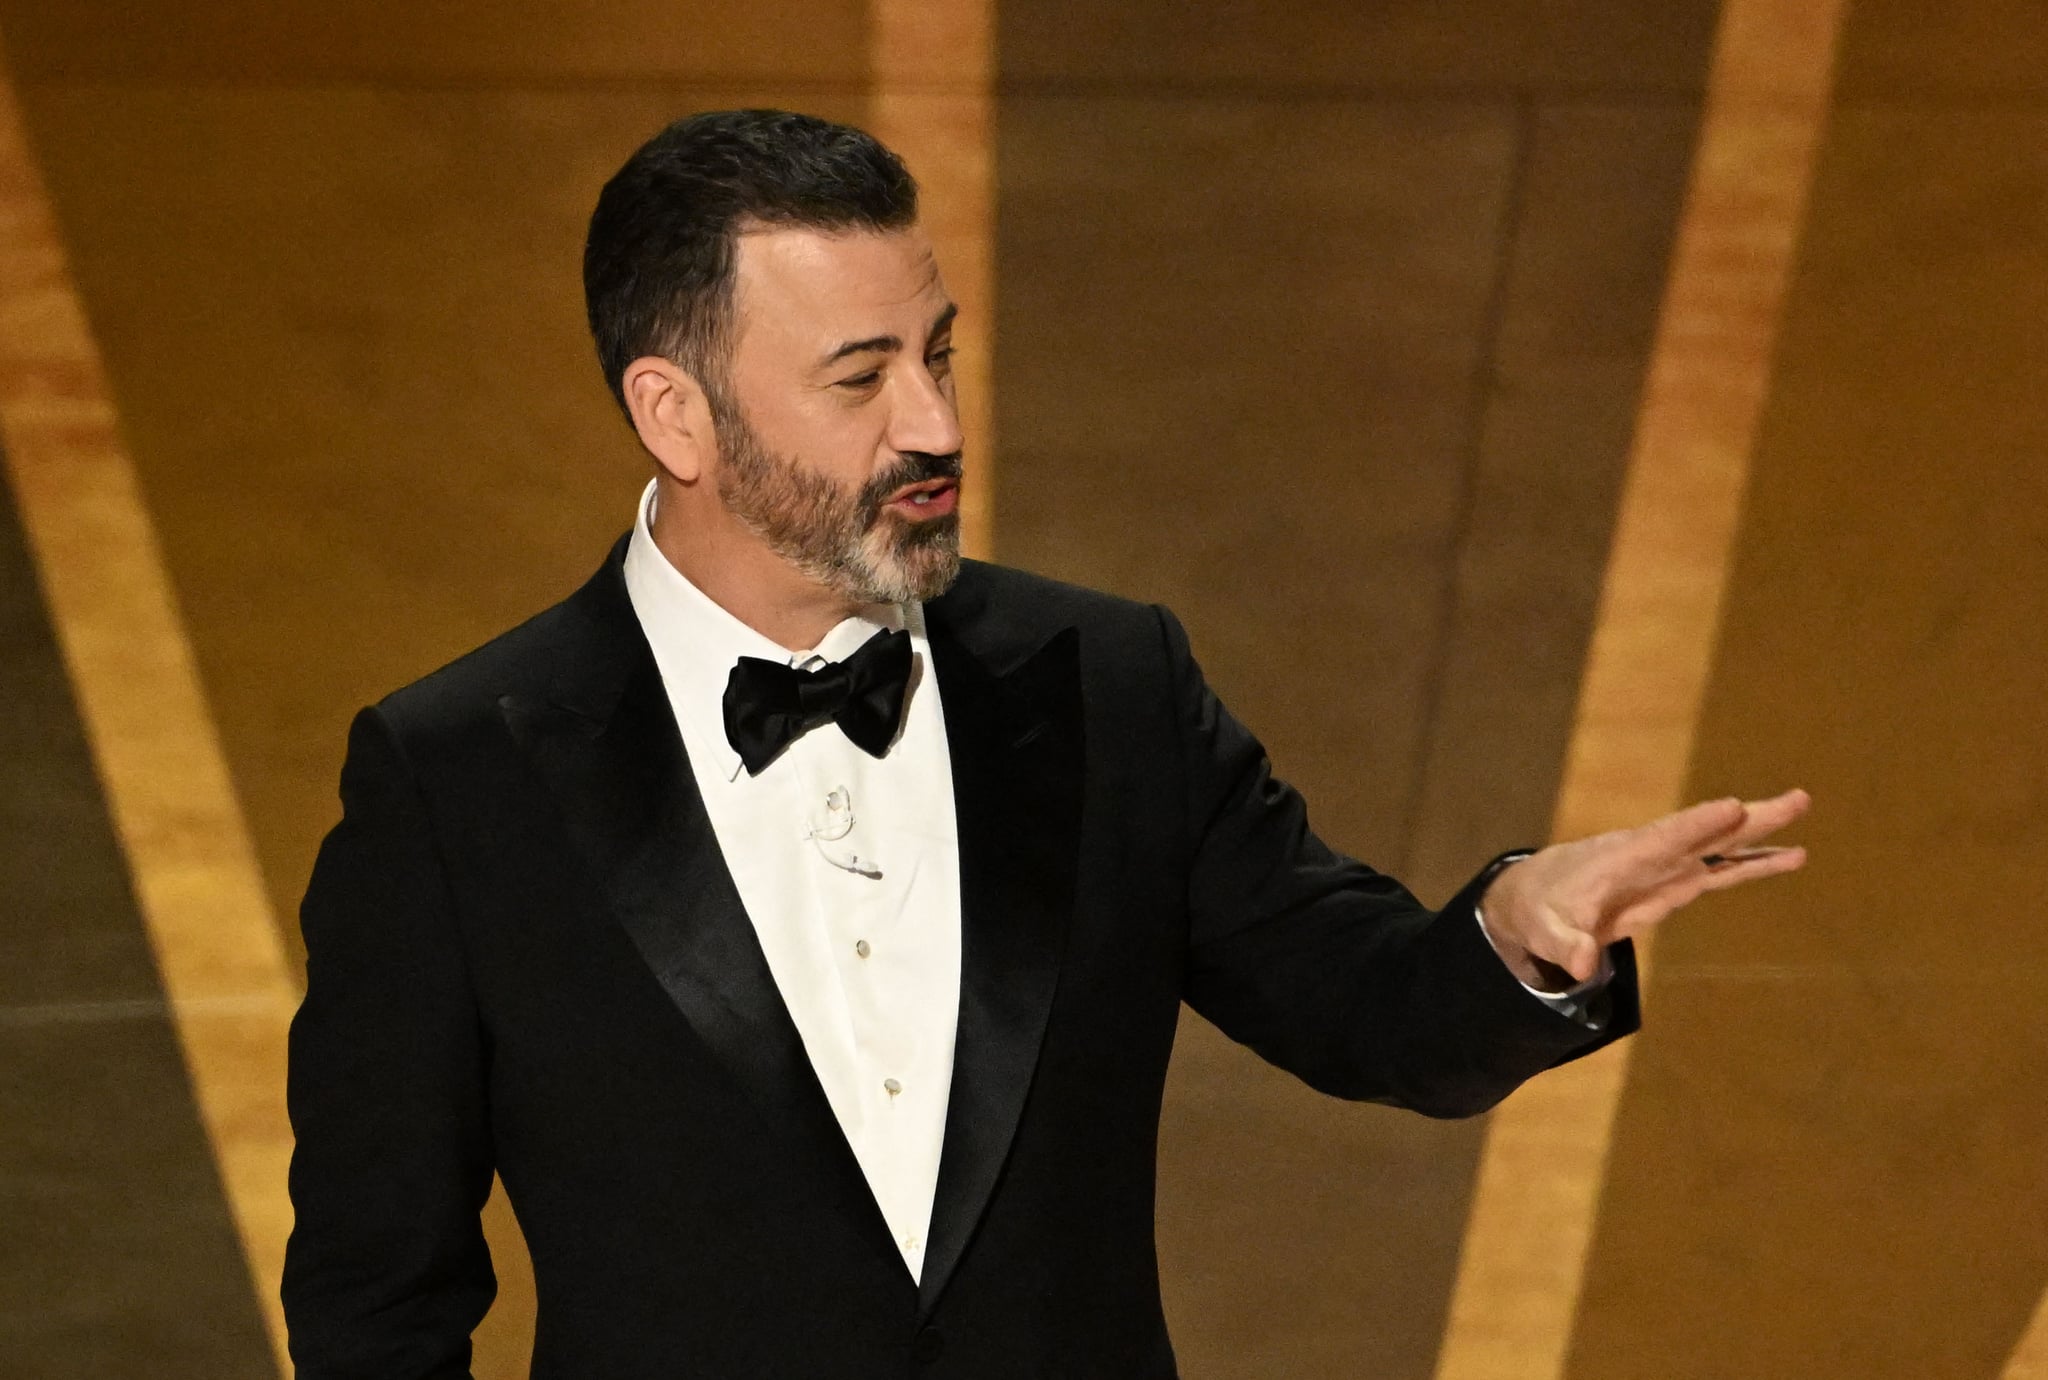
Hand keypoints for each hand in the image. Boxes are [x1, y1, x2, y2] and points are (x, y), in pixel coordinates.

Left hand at [1479, 789, 1811, 986]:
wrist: (1535, 897)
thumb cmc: (1539, 909)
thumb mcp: (1544, 931)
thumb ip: (1564, 944)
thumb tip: (1580, 964)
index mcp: (1618, 859)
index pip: (1662, 840)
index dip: (1696, 825)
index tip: (1733, 807)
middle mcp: (1650, 855)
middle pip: (1704, 834)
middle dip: (1746, 819)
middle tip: (1797, 800)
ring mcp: (1666, 867)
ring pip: (1719, 847)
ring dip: (1759, 834)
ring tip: (1801, 811)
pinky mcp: (1675, 884)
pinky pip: (1720, 871)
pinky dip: (1751, 864)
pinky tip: (1788, 857)